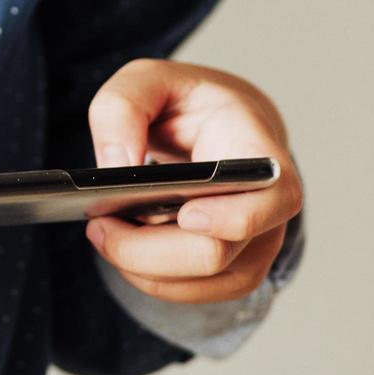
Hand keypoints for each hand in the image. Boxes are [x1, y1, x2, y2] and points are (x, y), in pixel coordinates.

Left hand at [84, 58, 301, 303]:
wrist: (217, 127)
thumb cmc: (188, 103)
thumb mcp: (146, 80)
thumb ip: (122, 109)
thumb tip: (115, 168)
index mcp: (260, 152)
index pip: (275, 198)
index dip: (233, 217)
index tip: (185, 213)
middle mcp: (269, 208)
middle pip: (214, 255)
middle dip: (145, 247)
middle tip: (99, 222)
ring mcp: (256, 246)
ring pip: (198, 284)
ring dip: (139, 266)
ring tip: (102, 229)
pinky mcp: (232, 270)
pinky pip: (189, 294)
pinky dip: (146, 277)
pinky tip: (121, 245)